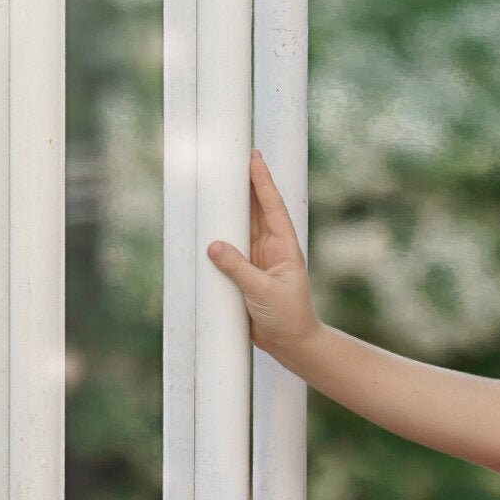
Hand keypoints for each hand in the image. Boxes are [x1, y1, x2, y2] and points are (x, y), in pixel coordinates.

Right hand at [206, 146, 319, 361]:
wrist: (291, 344)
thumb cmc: (288, 318)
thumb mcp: (263, 293)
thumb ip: (239, 269)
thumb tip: (213, 245)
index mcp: (285, 246)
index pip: (272, 207)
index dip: (262, 181)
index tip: (254, 157)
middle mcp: (271, 247)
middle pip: (255, 209)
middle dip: (245, 183)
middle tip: (232, 156)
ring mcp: (257, 258)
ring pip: (241, 225)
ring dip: (230, 205)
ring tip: (217, 179)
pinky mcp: (244, 272)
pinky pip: (229, 248)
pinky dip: (219, 234)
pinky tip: (208, 220)